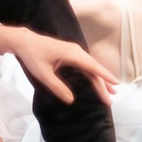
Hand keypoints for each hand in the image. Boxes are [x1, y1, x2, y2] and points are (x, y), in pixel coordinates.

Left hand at [0, 27, 115, 105]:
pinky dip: (92, 75)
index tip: (116, 84)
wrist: (24, 41)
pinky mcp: (70, 54)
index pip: (93, 67)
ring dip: (99, 80)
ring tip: (109, 93)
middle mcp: (77, 51)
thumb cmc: (33, 56)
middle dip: (103, 85)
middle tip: (110, 100)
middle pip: (94, 70)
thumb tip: (71, 100)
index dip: (105, 76)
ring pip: (90, 68)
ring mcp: (74, 52)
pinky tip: (96, 82)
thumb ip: (57, 87)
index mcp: (73, 54)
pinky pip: (85, 66)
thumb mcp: (43, 75)